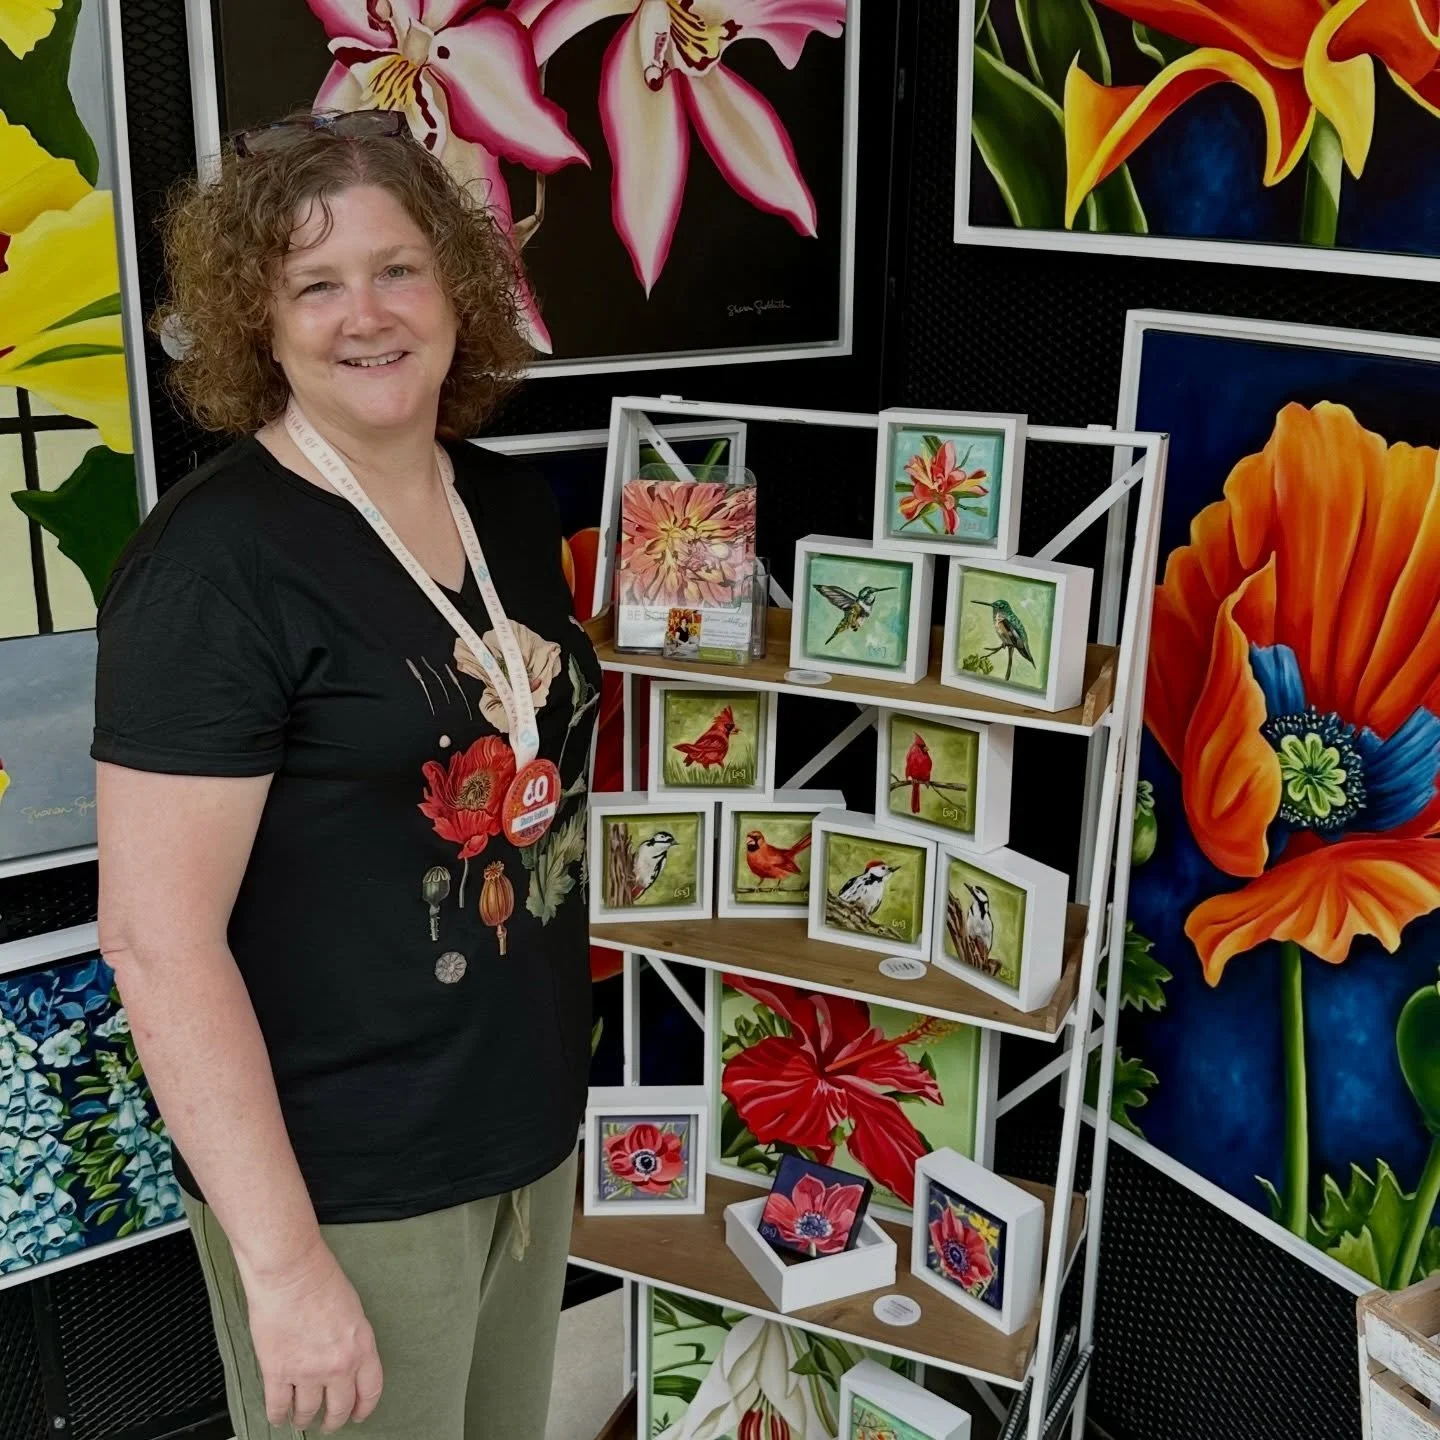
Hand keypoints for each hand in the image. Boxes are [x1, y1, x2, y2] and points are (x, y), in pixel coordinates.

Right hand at [242, 1240, 383, 1431]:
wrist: (291, 1271)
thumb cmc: (320, 1278)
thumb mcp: (352, 1310)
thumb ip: (352, 1339)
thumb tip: (347, 1358)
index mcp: (361, 1346)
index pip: (370, 1390)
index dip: (364, 1407)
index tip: (359, 1414)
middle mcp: (338, 1365)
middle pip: (340, 1408)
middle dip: (334, 1419)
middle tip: (329, 1422)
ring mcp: (308, 1372)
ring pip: (308, 1412)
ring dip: (304, 1418)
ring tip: (301, 1418)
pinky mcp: (278, 1372)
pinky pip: (278, 1407)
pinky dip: (278, 1416)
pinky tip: (279, 1416)